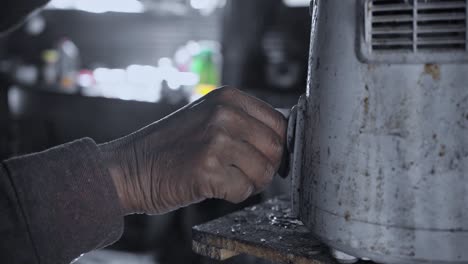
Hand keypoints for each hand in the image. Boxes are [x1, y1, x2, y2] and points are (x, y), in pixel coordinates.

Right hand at [99, 87, 286, 214]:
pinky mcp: (207, 169)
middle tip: (245, 174)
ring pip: (264, 171)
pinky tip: (213, 187)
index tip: (265, 158)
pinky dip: (233, 195)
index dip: (277, 146)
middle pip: (275, 148)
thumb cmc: (172, 148)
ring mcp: (216, 140)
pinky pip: (244, 190)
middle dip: (266, 167)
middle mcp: (225, 114)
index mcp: (228, 97)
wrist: (130, 168)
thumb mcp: (209, 118)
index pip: (279, 122)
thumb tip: (283, 142)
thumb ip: (244, 123)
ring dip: (250, 183)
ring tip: (226, 179)